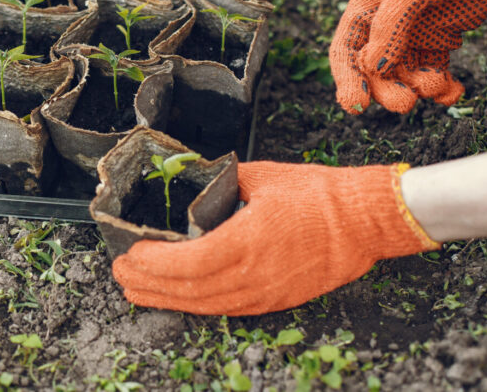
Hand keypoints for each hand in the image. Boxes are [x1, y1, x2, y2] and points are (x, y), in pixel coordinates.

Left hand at [111, 161, 438, 315]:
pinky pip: (225, 309)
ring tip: (136, 291)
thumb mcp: (262, 177)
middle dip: (147, 284)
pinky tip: (177, 298)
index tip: (130, 253)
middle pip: (188, 290)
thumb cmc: (319, 196)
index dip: (153, 262)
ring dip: (165, 299)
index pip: (188, 262)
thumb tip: (193, 180)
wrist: (366, 222)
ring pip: (204, 305)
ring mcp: (265, 293)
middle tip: (120, 274)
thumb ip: (221, 182)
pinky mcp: (274, 301)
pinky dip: (195, 304)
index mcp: (248, 241)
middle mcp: (254, 275)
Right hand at [330, 0, 486, 113]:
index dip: (347, 80)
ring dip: (420, 88)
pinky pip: (434, 73)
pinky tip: (455, 92)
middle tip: (405, 103)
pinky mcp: (439, 42)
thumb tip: (373, 67)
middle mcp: (384, 26)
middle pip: (375, 71)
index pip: (346, 51)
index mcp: (366, 8)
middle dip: (387, 90)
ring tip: (439, 85)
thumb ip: (390, 27)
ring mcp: (412, 36)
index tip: (356, 105)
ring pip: (405, 76)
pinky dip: (444, 88)